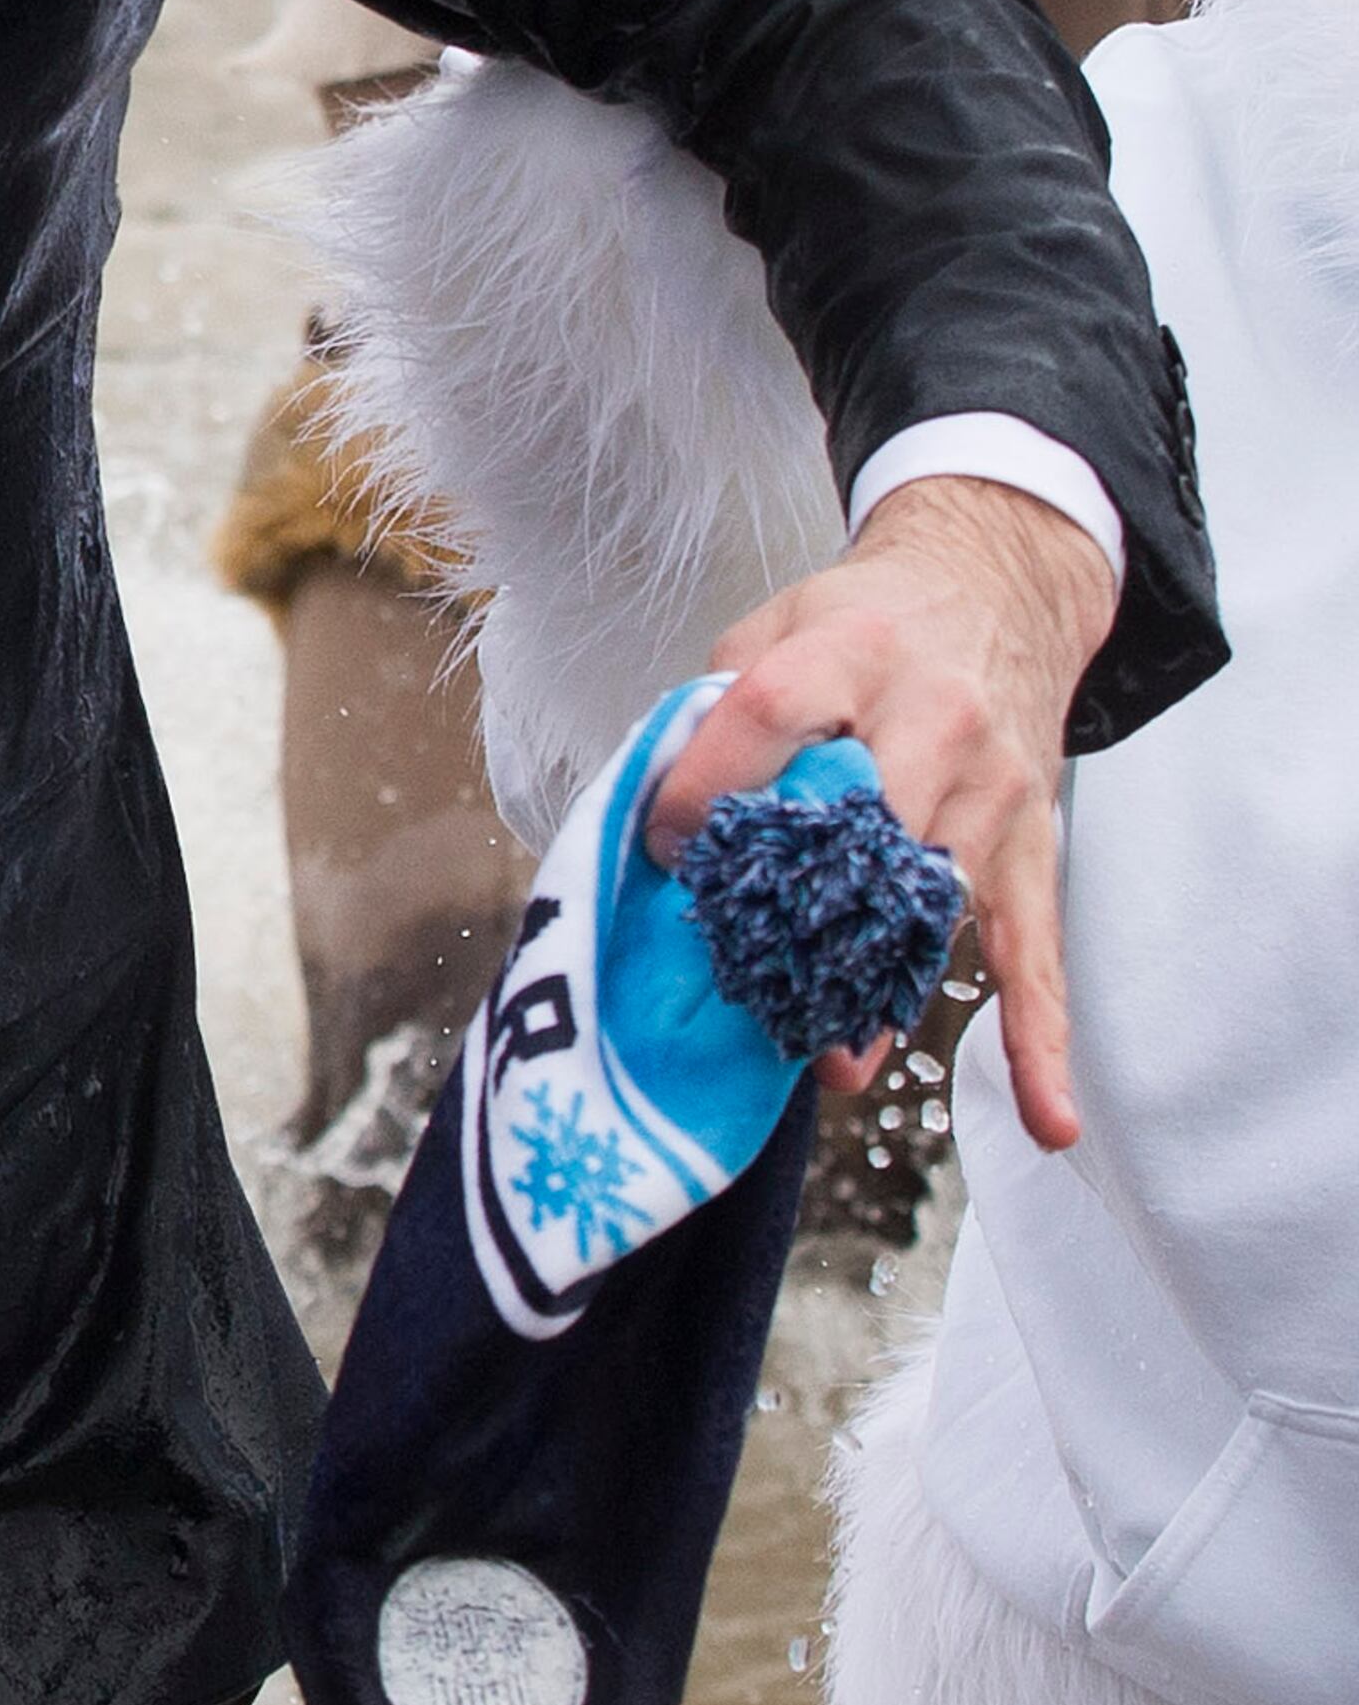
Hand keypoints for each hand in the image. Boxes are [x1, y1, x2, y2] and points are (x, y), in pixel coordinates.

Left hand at [644, 475, 1118, 1150]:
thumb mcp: (775, 626)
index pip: (765, 718)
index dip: (705, 789)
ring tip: (831, 1063)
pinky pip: (1035, 952)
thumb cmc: (867, 621)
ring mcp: (990, 790)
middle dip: (793, 908)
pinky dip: (1041, 1041)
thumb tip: (657, 828)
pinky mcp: (1027, 844)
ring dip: (879, 992)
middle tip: (738, 982)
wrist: (1000, 584)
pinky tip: (1047, 1119)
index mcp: (849, 654)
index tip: (667, 848)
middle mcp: (932, 720)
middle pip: (859, 825)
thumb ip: (713, 712)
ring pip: (931, 905)